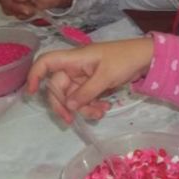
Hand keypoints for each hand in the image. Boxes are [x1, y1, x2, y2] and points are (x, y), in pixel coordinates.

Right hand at [27, 38, 154, 122]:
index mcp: (74, 59)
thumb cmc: (125, 59)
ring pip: (73, 96)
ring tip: (100, 113)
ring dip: (83, 108)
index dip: (35, 75)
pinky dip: (91, 105)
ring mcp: (84, 76)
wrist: (147, 58)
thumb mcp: (106, 77)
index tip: (31, 92)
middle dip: (64, 105)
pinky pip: (85, 97)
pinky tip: (104, 108)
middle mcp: (75, 67)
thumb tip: (68, 106)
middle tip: (71, 120)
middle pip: (58, 87)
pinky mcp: (93, 84)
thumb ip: (86, 92)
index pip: (46, 62)